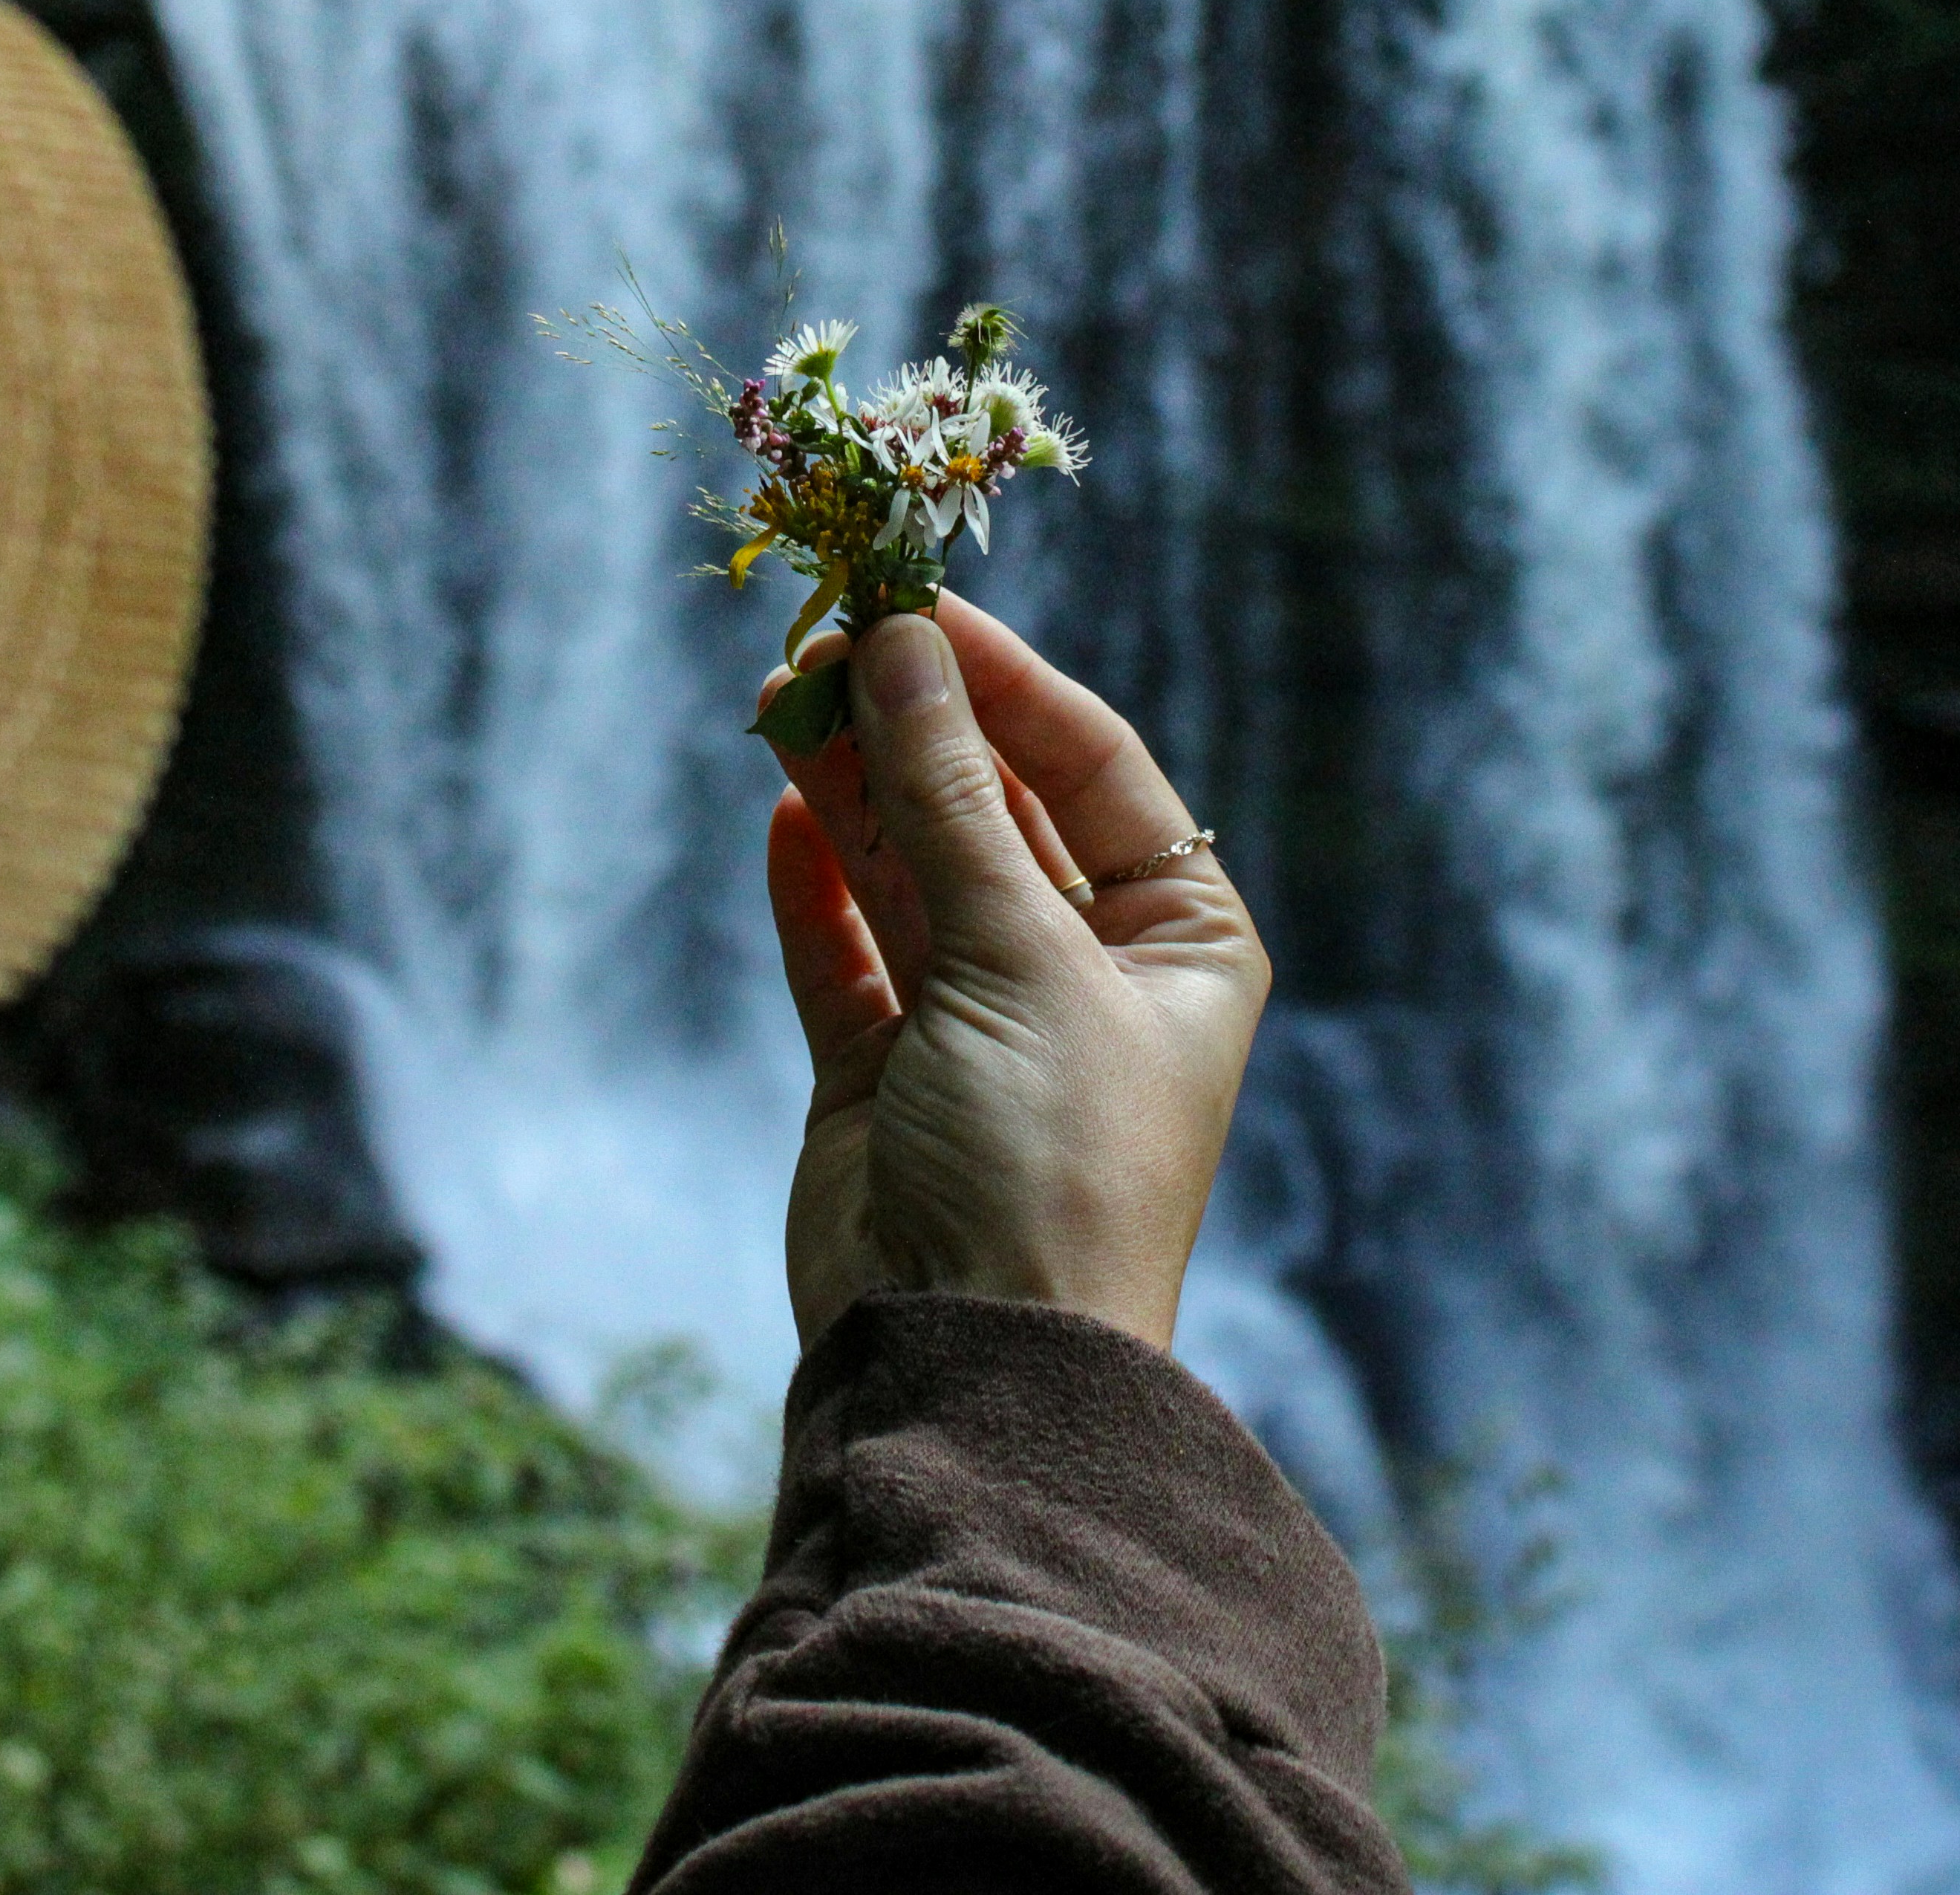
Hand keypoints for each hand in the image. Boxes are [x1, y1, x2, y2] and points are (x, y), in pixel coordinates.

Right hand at [755, 593, 1268, 1353]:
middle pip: (991, 807)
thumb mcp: (1019, 955)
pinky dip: (814, 883)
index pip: (1091, 766)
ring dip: (852, 783)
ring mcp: (978, 1024)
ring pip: (908, 868)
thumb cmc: (1050, 1159)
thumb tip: (899, 646)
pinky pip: (844, 953)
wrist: (974, 1358)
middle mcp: (1085, 972)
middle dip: (912, 722)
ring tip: (780, 696)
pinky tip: (782, 810)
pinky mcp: (883, 1078)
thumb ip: (947, 797)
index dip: (1003, 679)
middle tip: (823, 637)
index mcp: (1179, 940)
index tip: (913, 601)